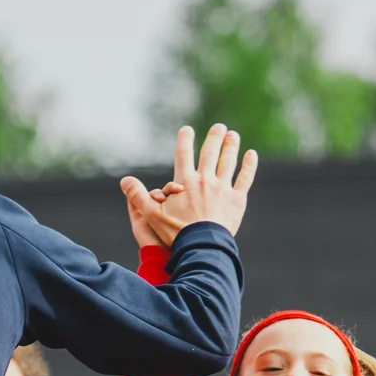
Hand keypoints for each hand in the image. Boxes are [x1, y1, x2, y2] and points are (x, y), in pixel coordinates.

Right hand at [120, 123, 257, 243]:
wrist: (201, 247)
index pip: (184, 154)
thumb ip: (137, 196)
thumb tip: (125, 181)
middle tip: (219, 127)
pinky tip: (251, 155)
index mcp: (185, 182)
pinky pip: (244, 178)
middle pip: (210, 153)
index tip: (187, 129)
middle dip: (214, 137)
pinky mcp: (236, 200)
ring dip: (231, 146)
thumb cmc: (175, 234)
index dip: (185, 140)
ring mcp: (222, 189)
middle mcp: (205, 180)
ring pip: (228, 162)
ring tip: (233, 135)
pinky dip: (249, 165)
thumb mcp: (151, 215)